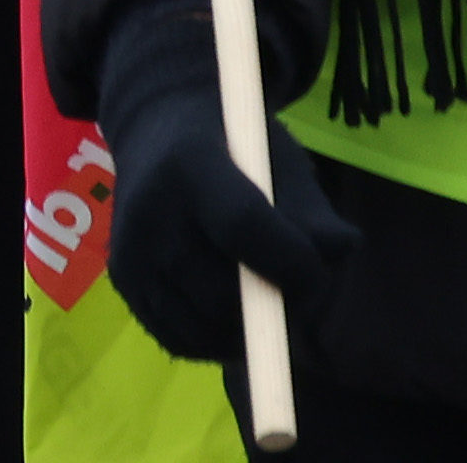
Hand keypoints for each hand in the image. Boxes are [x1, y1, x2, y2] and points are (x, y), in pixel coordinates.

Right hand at [79, 0, 333, 375]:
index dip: (290, 262)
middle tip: (299, 294)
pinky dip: (214, 340)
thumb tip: (344, 250)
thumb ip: (311, 207)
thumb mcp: (276, 155)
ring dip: (247, 332)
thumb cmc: (232, 142)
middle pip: (220, 290)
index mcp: (191, 163)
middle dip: (274, 307)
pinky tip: (232, 311)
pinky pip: (178, 339)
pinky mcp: (122, 281)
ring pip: (202, 325)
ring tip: (267, 300)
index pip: (243, 226)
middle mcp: (150, 210)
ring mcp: (130, 251)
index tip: (318, 276)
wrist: (153, 127)